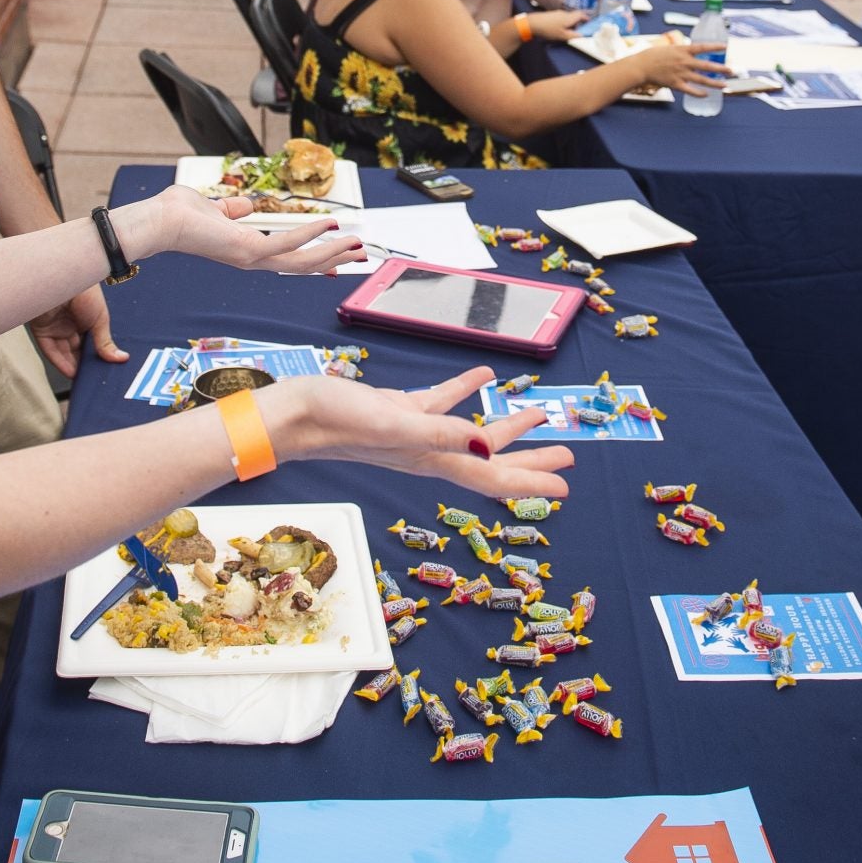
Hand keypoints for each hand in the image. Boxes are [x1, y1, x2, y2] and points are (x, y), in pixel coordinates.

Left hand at [31, 283, 123, 377]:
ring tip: (84, 381)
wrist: (63, 277)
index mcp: (86, 320)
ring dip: (73, 367)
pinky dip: (60, 363)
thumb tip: (121, 359)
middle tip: (95, 380)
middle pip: (77, 351)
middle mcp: (70, 325)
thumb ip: (105, 342)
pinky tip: (71, 373)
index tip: (105, 372)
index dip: (97, 358)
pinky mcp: (42, 331)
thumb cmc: (85, 291)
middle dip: (85, 366)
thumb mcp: (100, 319)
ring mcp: (56, 329)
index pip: (91, 344)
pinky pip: (50, 351)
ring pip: (64, 354)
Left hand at [141, 187, 365, 273]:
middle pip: (302, 266)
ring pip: (302, 262)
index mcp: (246, 251)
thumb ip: (232, 211)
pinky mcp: (248, 250)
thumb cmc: (179, 215)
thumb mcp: (214, 210)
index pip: (287, 259)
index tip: (337, 259)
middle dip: (333, 261)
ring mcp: (252, 259)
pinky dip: (311, 235)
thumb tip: (247, 207)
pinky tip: (329, 225)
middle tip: (360, 256)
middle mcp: (252, 260)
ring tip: (357, 246)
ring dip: (332, 253)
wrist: (160, 220)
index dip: (315, 260)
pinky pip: (288, 244)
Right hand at [276, 366, 573, 499]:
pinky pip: (443, 402)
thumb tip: (485, 447)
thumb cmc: (338, 421)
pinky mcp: (400, 410)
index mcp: (432, 458)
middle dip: (531, 459)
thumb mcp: (395, 422)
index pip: (492, 475)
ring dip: (507, 425)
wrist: (295, 413)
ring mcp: (415, 432)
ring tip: (539, 414)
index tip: (565, 487)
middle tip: (567, 456)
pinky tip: (484, 375)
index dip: (531, 481)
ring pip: (473, 432)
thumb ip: (440, 435)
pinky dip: (466, 390)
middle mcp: (429, 450)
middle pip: (492, 459)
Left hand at [525, 9, 584, 42]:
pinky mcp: (552, 15)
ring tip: (570, 31)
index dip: (587, 18)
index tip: (589, 23)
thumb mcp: (563, 36)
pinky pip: (562, 17)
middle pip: (575, 15)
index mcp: (569, 17)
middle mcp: (565, 13)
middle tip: (580, 29)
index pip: (581, 14)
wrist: (532, 23)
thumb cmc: (549, 29)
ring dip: (571, 22)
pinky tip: (560, 29)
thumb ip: (574, 35)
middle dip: (579, 22)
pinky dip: (565, 22)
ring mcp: (558, 13)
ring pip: (568, 17)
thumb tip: (582, 35)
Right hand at [627, 37, 727, 95]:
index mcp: (683, 50)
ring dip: (715, 83)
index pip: (702, 47)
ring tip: (725, 85)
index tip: (725, 47)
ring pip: (702, 80)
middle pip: (707, 66)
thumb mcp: (670, 48)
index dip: (714, 47)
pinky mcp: (676, 84)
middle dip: (721, 68)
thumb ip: (682, 50)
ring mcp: (681, 73)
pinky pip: (690, 90)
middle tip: (732, 70)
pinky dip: (699, 93)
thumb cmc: (653, 55)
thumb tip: (691, 51)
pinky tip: (706, 95)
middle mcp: (684, 62)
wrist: (641, 66)